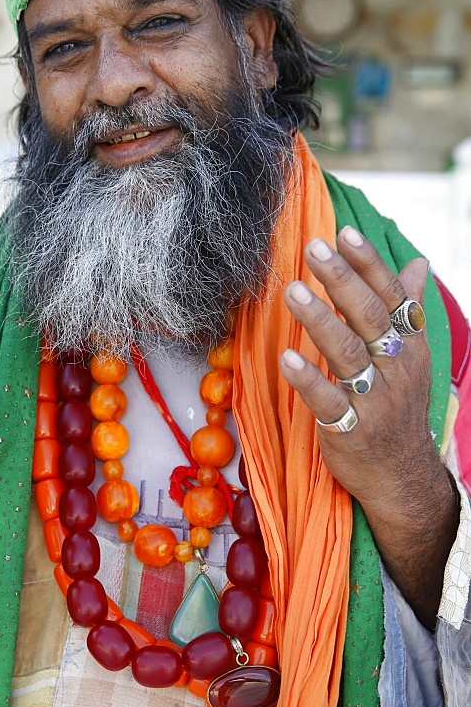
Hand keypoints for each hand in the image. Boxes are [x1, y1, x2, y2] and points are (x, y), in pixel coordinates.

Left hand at [278, 224, 457, 625]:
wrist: (402, 474)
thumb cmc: (398, 403)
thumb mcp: (412, 354)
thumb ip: (407, 307)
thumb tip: (419, 262)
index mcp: (409, 344)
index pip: (391, 296)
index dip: (368, 264)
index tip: (343, 233)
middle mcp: (396, 367)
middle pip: (368, 316)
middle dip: (341, 280)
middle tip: (313, 248)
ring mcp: (375, 400)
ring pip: (347, 353)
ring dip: (319, 320)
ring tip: (292, 290)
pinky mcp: (350, 430)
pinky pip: (328, 402)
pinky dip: (308, 380)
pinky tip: (286, 360)